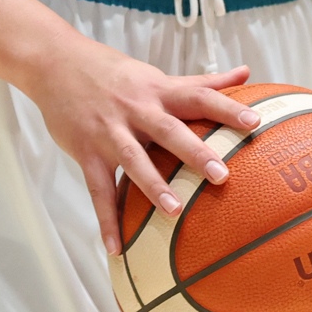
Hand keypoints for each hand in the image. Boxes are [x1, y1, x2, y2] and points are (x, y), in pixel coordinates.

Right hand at [26, 38, 257, 254]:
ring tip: (175, 212)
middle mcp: (137, 110)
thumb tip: (246, 73)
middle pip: (170, 131)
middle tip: (222, 176)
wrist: (56, 62)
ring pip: (133, 160)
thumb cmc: (114, 73)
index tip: (255, 122)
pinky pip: (97, 190)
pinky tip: (115, 249)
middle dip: (195, 153)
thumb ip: (202, 81)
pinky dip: (106, 220)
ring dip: (153, 186)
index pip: (198, 96)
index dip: (227, 107)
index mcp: (158, 91)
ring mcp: (109, 131)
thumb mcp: (157, 75)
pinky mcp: (86, 151)